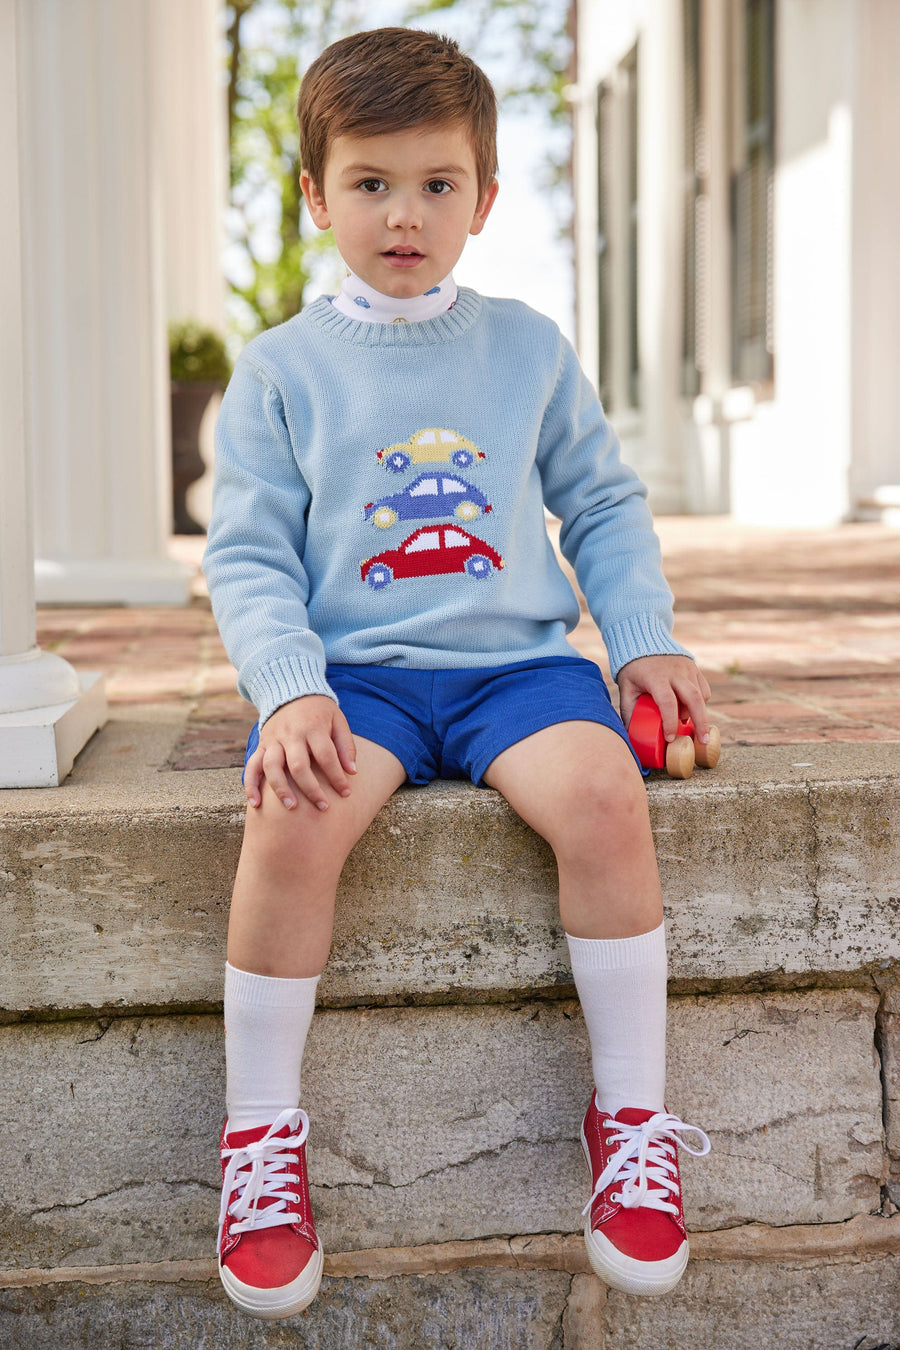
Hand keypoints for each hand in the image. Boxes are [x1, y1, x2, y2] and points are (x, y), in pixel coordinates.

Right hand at [244, 695, 356, 811]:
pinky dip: (251, 785)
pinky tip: (256, 803)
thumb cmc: (320, 712)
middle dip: (311, 789)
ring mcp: (273, 740)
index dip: (337, 777)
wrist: (292, 692)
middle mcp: (291, 734)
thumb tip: (352, 772)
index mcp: (313, 727)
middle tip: (323, 807)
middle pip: (298, 766)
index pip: (326, 756)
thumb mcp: (338, 721)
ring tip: (291, 807)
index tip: (346, 793)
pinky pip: (252, 766)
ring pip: (272, 767)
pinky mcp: (261, 745)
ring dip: (281, 789)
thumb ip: (345, 746)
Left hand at [616, 655, 711, 743]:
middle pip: (694, 699)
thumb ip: (629, 710)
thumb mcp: (626, 688)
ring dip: (698, 714)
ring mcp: (687, 668)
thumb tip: (631, 735)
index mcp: (656, 677)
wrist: (642, 640)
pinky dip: (701, 702)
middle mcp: (675, 671)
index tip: (670, 738)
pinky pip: (704, 689)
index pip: (667, 702)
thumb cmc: (633, 669)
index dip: (670, 722)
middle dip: (700, 722)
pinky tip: (691, 710)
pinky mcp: (694, 667)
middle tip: (703, 741)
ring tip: (692, 728)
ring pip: (701, 695)